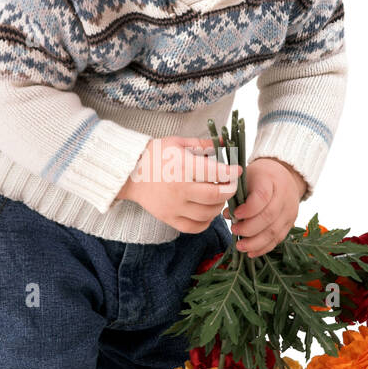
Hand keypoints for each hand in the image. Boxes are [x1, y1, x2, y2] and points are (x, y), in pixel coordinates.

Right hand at [116, 136, 240, 232]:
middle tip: (230, 184)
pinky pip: (195, 227)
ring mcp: (174, 207)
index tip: (237, 170)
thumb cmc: (155, 155)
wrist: (130, 173)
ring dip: (219, 206)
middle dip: (229, 190)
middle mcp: (179, 190)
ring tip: (218, 196)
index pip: (216, 173)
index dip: (232, 172)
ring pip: (208, 214)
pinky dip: (206, 221)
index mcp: (182, 167)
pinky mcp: (169, 218)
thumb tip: (225, 141)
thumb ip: (203, 144)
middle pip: (215, 196)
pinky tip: (207, 211)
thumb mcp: (178, 143)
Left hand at [223, 157, 305, 256]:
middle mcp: (284, 196)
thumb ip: (236, 195)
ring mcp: (289, 211)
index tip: (235, 214)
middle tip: (234, 230)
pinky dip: (264, 248)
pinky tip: (251, 252)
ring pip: (274, 231)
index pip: (262, 197)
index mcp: (270, 180)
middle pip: (268, 217)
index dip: (248, 209)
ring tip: (240, 246)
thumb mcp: (247, 177)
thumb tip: (227, 215)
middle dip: (248, 228)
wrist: (284, 176)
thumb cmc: (260, 177)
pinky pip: (278, 238)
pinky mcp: (290, 223)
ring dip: (255, 243)